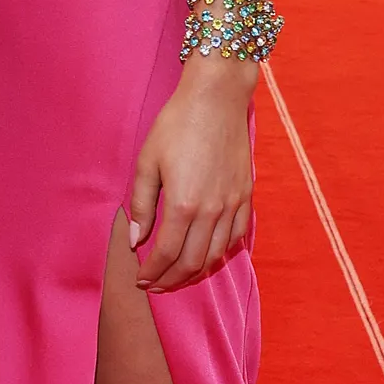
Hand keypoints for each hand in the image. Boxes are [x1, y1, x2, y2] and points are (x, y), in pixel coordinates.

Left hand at [127, 61, 254, 292]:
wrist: (216, 98)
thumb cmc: (176, 125)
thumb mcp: (147, 162)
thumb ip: (142, 204)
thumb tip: (136, 239)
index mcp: (183, 204)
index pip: (166, 254)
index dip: (152, 272)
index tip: (140, 280)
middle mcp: (212, 211)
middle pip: (193, 262)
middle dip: (172, 280)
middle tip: (157, 285)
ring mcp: (233, 204)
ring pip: (217, 254)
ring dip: (197, 271)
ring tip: (179, 275)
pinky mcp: (246, 195)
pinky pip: (237, 236)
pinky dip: (222, 253)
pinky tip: (209, 255)